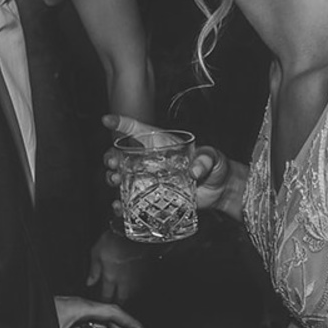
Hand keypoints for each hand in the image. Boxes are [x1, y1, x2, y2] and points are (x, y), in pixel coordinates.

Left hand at [85, 231, 150, 304]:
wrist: (135, 231)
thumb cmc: (115, 239)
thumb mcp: (96, 252)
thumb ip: (94, 270)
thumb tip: (89, 283)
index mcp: (110, 277)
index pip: (107, 296)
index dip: (104, 302)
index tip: (103, 304)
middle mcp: (124, 281)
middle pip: (122, 299)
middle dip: (119, 303)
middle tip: (116, 305)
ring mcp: (137, 277)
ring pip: (133, 293)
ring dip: (129, 296)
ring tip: (126, 297)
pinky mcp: (147, 272)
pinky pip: (142, 285)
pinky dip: (137, 287)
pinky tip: (136, 284)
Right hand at [101, 115, 240, 221]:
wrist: (220, 190)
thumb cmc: (216, 167)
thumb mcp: (212, 157)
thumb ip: (205, 160)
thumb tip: (194, 171)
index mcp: (162, 144)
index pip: (138, 130)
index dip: (121, 123)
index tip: (106, 120)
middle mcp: (152, 160)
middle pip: (123, 155)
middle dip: (111, 157)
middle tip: (113, 164)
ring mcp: (150, 180)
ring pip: (123, 177)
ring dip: (113, 178)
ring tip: (115, 181)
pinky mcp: (153, 198)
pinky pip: (133, 200)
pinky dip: (122, 204)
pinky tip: (119, 206)